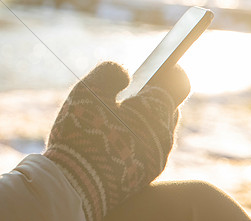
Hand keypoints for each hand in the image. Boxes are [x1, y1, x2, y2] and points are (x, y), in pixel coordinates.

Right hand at [43, 62, 189, 220]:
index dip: (169, 70)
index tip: (162, 63)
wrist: (73, 187)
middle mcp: (163, 140)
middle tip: (132, 89)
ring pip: (156, 132)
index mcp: (156, 114)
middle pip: (166, 109)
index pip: (177, 84)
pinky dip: (135, 139)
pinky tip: (112, 136)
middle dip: (152, 97)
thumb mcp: (89, 91)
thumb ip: (109, 73)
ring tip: (118, 113)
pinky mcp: (141, 179)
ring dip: (142, 120)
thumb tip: (125, 74)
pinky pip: (146, 150)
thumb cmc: (82, 134)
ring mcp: (154, 162)